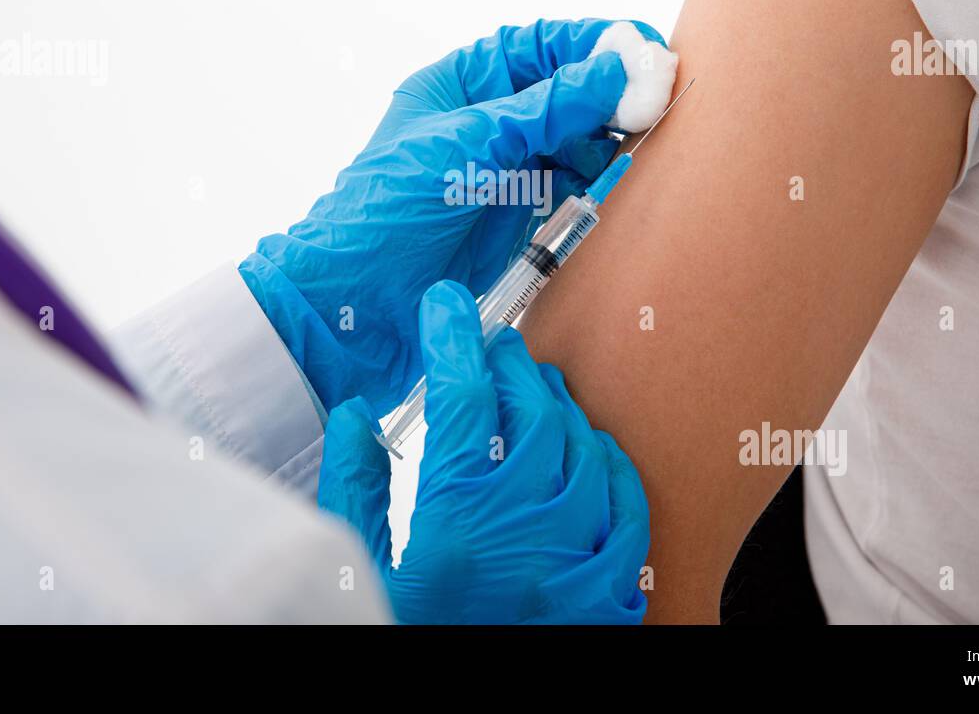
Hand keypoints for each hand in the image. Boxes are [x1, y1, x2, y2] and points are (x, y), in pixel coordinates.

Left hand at [241, 18, 666, 412]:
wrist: (359, 304)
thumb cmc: (388, 211)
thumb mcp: (469, 146)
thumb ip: (545, 109)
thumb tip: (614, 69)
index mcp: (461, 84)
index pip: (540, 47)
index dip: (592, 44)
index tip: (643, 47)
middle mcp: (487, 119)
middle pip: (567, 89)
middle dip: (612, 91)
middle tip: (657, 98)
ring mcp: (507, 168)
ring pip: (577, 138)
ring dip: (611, 136)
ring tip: (642, 136)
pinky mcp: (521, 215)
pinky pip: (574, 186)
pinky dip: (601, 179)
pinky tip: (621, 177)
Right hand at [317, 281, 649, 624]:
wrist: (475, 706)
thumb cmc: (409, 632)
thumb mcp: (360, 575)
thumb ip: (352, 491)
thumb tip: (352, 414)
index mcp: (457, 522)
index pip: (465, 398)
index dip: (454, 337)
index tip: (444, 306)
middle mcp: (528, 532)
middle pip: (532, 409)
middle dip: (506, 361)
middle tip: (485, 341)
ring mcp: (579, 559)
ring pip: (583, 445)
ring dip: (555, 402)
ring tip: (529, 383)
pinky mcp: (609, 590)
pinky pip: (626, 503)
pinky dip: (608, 462)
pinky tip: (587, 448)